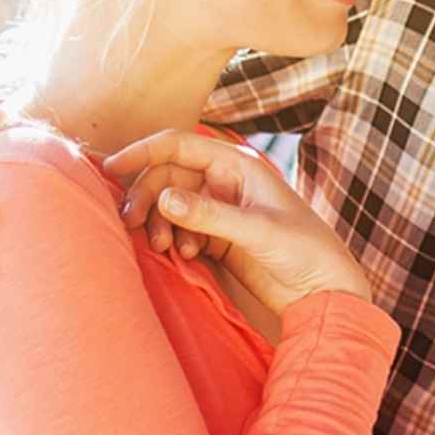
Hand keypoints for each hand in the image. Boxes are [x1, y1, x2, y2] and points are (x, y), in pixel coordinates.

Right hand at [103, 129, 368, 311]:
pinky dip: (173, 240)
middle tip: (132, 226)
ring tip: (166, 248)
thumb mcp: (258, 230)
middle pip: (166, 177)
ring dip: (159, 223)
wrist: (324, 289)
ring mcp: (219, 209)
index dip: (143, 152)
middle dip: (146, 198)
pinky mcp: (215, 237)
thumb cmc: (304, 250)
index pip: (179, 145)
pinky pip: (179, 229)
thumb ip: (210, 215)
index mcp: (238, 165)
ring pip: (168, 205)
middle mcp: (225, 182)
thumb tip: (162, 199)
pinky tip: (189, 256)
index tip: (111, 169)